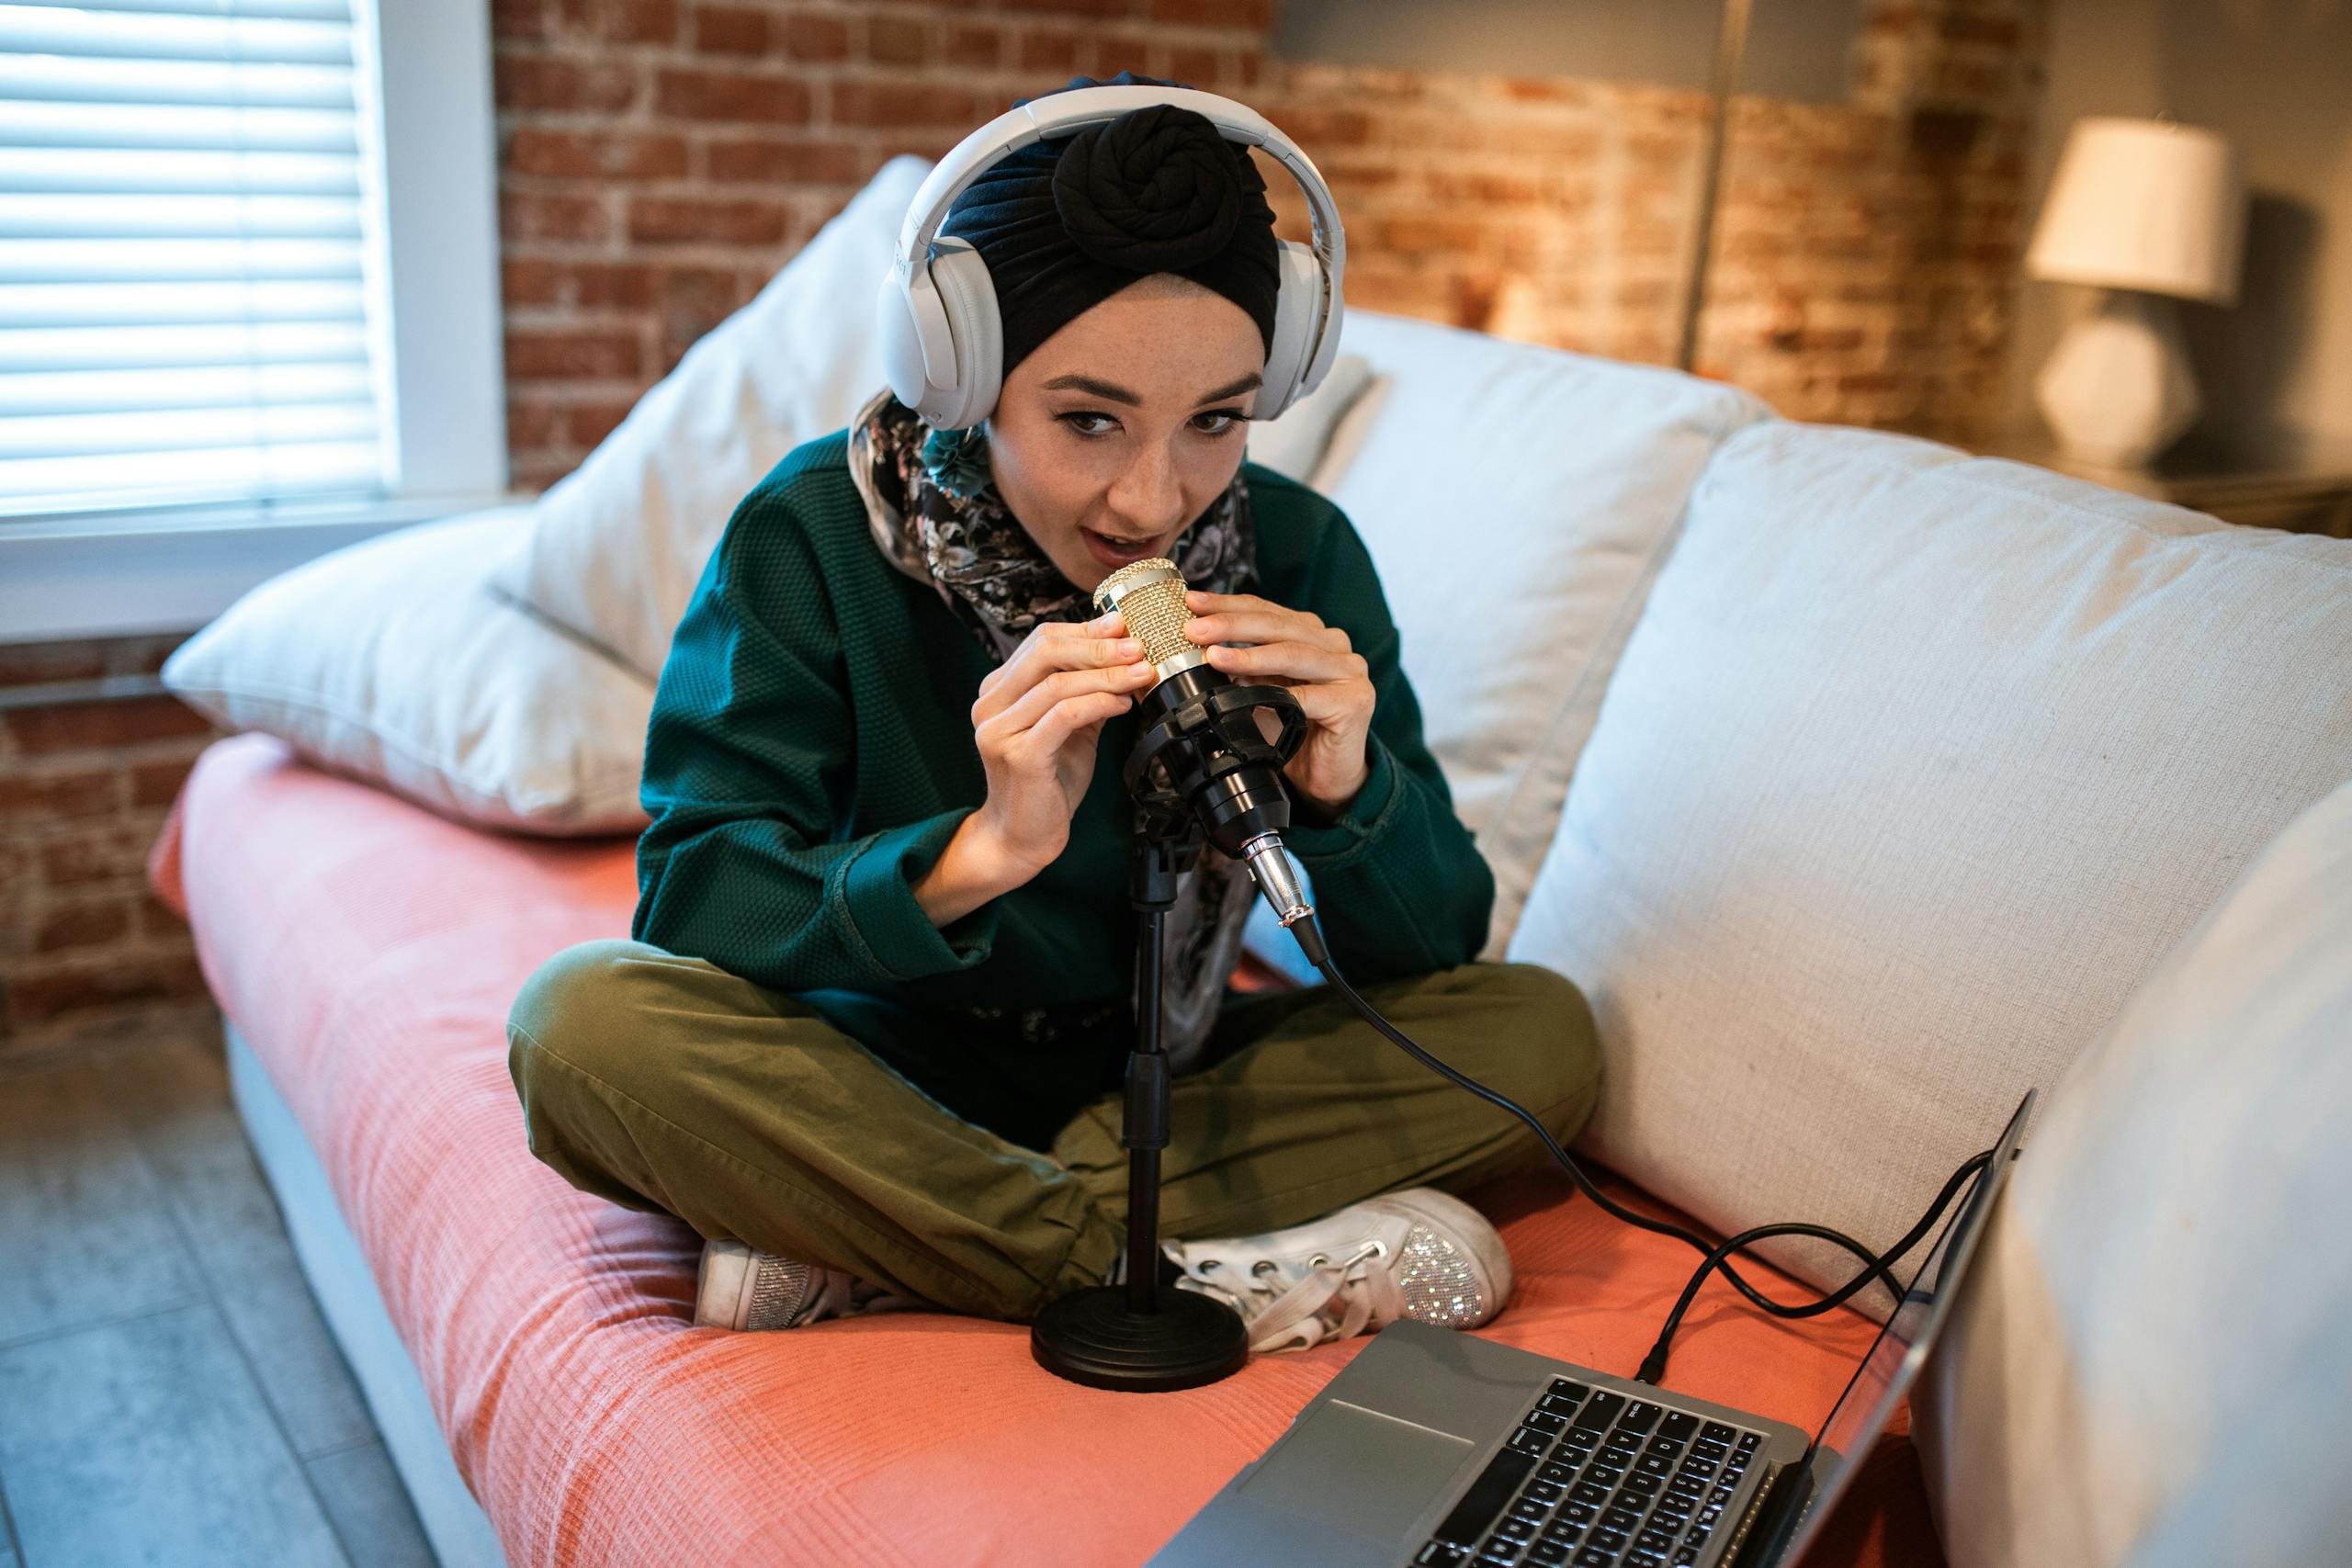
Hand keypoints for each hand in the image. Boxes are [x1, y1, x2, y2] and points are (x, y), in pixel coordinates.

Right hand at [963, 612, 1155, 880]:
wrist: (1022, 837)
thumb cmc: (1047, 783)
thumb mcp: (1071, 728)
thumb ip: (1087, 692)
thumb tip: (1124, 653)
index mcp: (998, 691)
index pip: (1041, 641)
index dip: (1086, 629)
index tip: (1123, 626)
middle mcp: (990, 705)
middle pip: (1045, 651)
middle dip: (1098, 645)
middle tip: (1138, 646)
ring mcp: (999, 730)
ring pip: (1057, 682)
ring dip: (1107, 674)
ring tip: (1141, 674)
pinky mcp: (1018, 755)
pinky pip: (1064, 715)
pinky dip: (1098, 703)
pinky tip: (1122, 704)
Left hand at [1181, 589, 1374, 816]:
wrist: (1327, 776)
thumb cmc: (1293, 731)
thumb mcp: (1261, 691)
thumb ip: (1242, 667)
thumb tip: (1201, 649)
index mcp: (1312, 634)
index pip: (1267, 611)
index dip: (1228, 605)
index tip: (1193, 603)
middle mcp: (1334, 646)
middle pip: (1278, 626)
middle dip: (1232, 625)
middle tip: (1195, 629)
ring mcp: (1349, 671)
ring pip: (1293, 654)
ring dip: (1250, 655)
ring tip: (1214, 656)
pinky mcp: (1354, 702)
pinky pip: (1310, 697)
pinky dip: (1278, 695)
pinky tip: (1251, 695)